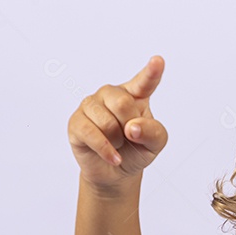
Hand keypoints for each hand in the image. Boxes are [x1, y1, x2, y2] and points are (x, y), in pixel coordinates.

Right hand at [67, 55, 168, 189]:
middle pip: (122, 103)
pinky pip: (92, 134)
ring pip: (107, 122)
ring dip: (117, 141)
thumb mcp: (155, 143)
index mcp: (134, 94)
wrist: (116, 172)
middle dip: (129, 127)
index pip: (144, 82)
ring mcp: (91, 106)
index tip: (158, 61)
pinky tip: (114, 157)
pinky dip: (106, 150)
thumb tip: (132, 128)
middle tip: (129, 136)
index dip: (151, 72)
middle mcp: (110, 94)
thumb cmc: (136, 150)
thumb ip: (154, 132)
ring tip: (116, 143)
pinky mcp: (76, 122)